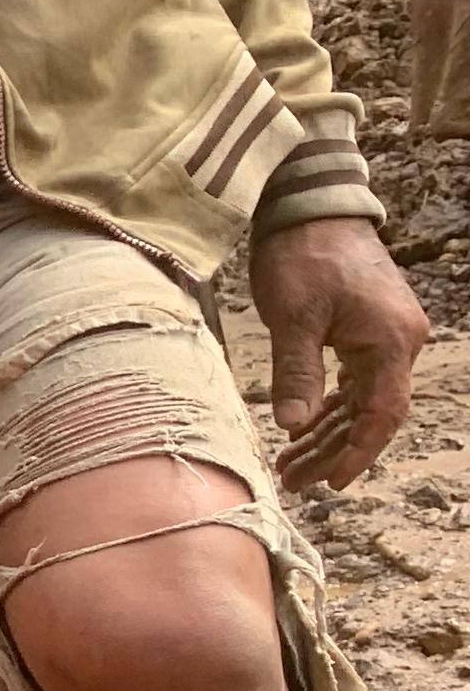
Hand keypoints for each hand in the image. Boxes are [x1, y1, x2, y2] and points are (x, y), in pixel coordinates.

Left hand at [253, 219, 428, 490]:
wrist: (312, 207)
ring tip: (290, 466)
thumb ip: (296, 373)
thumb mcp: (292, 317)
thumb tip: (293, 426)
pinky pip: (355, 380)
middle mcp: (400, 342)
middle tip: (293, 481)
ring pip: (361, 399)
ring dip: (327, 433)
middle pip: (372, 413)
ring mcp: (386, 335)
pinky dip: (330, 406)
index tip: (332, 483)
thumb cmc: (302, 256)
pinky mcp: (368, 329)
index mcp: (391, 342)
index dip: (357, 452)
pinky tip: (303, 430)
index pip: (382, 414)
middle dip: (333, 450)